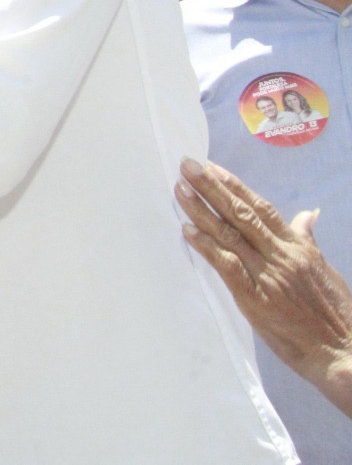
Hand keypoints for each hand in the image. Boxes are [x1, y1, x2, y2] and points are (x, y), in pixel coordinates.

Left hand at [177, 157, 351, 416]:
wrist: (345, 351)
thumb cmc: (336, 314)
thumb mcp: (325, 270)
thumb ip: (307, 240)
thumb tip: (307, 214)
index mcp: (298, 248)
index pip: (262, 209)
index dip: (236, 187)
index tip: (214, 168)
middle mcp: (282, 256)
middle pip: (241, 214)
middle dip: (212, 188)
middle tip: (187, 165)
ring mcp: (269, 276)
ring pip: (230, 235)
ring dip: (201, 210)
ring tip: (180, 189)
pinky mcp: (256, 299)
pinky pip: (227, 266)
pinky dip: (207, 247)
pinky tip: (187, 231)